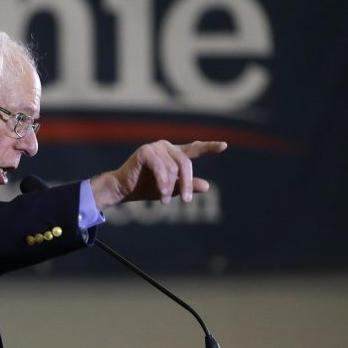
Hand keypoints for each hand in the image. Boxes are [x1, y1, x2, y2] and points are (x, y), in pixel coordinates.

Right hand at [90, 140, 226, 209]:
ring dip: (170, 188)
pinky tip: (161, 193)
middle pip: (185, 163)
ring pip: (173, 168)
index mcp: (173, 154)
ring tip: (165, 200)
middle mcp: (166, 147)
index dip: (209, 147)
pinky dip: (162, 183)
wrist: (123, 189)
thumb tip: (207, 186)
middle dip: (187, 183)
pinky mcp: (145, 152)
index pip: (194, 149)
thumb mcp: (171, 189)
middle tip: (187, 201)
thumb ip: (187, 186)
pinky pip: (161, 169)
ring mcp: (155, 148)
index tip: (224, 146)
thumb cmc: (145, 188)